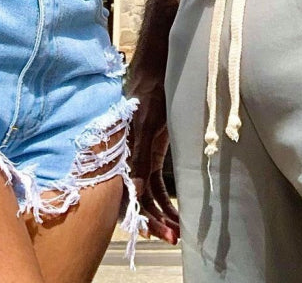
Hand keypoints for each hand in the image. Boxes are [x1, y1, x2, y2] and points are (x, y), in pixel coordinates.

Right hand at [127, 71, 179, 244]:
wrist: (157, 64)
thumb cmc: (150, 88)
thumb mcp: (147, 123)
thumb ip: (140, 157)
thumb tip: (136, 192)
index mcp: (123, 152)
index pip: (129, 194)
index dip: (143, 216)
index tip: (159, 232)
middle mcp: (130, 157)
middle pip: (140, 198)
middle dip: (155, 220)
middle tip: (174, 237)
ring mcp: (142, 154)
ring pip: (149, 194)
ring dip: (163, 212)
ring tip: (179, 230)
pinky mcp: (152, 149)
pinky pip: (156, 181)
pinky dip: (166, 198)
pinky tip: (177, 211)